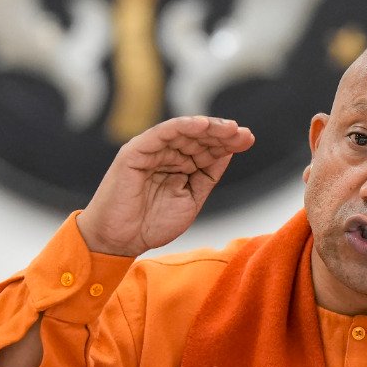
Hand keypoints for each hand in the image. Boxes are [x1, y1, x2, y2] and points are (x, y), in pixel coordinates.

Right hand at [76, 116, 254, 255]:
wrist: (118, 241)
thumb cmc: (150, 224)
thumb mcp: (190, 198)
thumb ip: (207, 176)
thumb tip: (228, 152)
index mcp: (178, 165)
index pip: (206, 148)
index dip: (227, 143)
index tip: (248, 140)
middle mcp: (165, 154)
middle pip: (198, 137)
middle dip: (222, 134)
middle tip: (243, 133)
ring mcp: (150, 151)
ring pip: (182, 132)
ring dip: (207, 128)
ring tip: (229, 128)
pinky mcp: (135, 152)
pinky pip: (160, 134)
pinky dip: (181, 126)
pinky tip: (202, 125)